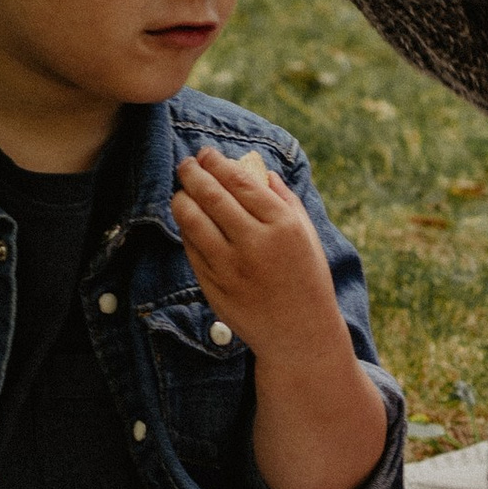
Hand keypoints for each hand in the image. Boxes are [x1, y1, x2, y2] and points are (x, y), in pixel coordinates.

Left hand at [173, 145, 344, 358]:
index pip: (239, 182)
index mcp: (282, 225)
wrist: (299, 334)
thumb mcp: (306, 234)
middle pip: (211, 196)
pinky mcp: (213, 286)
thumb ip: (284, 199)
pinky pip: (191, 248)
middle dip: (193, 174)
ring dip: (181, 199)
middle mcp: (254, 244)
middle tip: (186, 165)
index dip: (217, 164)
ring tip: (182, 191)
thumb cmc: (306, 278)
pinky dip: (186, 230)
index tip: (206, 154)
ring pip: (192, 221)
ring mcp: (230, 267)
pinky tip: (189, 221)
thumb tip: (259, 169)